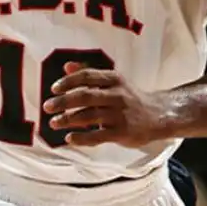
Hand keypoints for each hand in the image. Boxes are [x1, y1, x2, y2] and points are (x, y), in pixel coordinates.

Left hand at [43, 63, 171, 147]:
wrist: (159, 115)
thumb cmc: (131, 97)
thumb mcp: (114, 80)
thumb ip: (90, 74)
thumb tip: (66, 67)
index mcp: (114, 79)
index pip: (87, 76)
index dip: (68, 82)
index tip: (54, 89)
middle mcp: (117, 95)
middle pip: (85, 96)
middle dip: (63, 102)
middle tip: (47, 107)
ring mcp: (119, 114)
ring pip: (88, 116)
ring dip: (67, 120)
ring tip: (54, 123)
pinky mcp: (122, 132)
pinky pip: (97, 136)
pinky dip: (81, 138)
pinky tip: (69, 138)